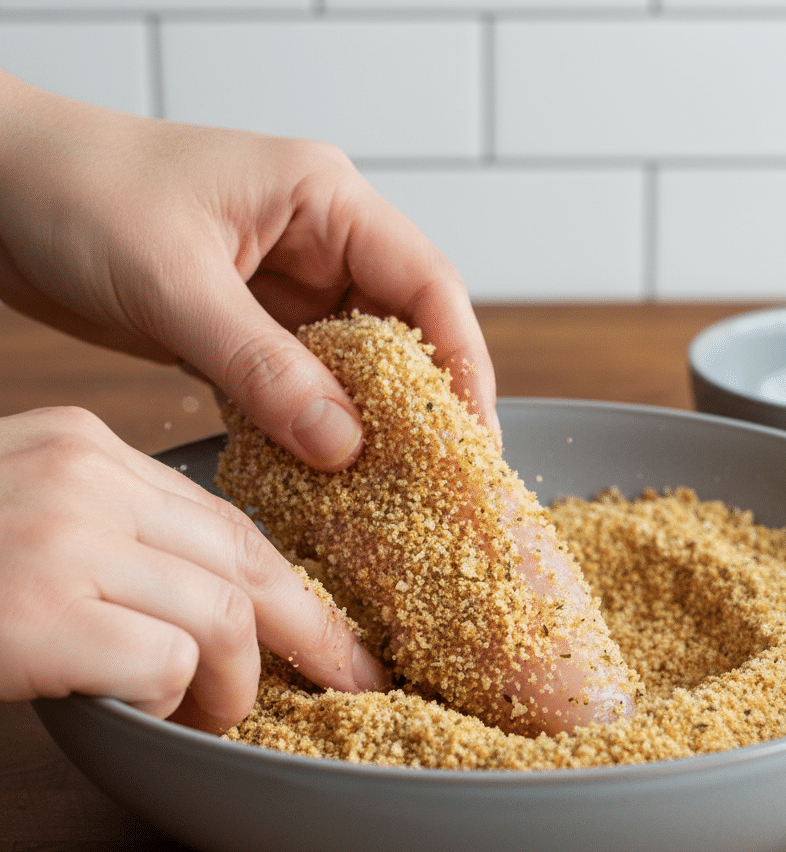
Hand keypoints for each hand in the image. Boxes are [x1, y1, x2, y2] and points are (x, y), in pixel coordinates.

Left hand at [0, 70, 497, 471]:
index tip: (474, 435)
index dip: (461, 362)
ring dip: (367, 424)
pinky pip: (302, 383)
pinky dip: (312, 426)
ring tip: (390, 488)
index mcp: (323, 199)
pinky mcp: (249, 325)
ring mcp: (283, 287)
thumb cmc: (74, 192)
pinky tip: (320, 470)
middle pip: (404, 330)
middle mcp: (318, 241)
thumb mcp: (176, 283)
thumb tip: (343, 442)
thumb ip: (262, 365)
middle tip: (441, 477)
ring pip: (353, 365)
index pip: (427, 283)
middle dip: (423, 404)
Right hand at [0, 407, 389, 730]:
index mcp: (79, 444)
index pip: (221, 515)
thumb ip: (111, 537)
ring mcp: (57, 538)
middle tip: (350, 674)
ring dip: (237, 683)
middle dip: (307, 628)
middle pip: (243, 557)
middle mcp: (78, 475)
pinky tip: (149, 717)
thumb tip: (216, 600)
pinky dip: (175, 705)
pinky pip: (167, 664)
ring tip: (219, 716)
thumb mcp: (28, 519)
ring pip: (222, 615)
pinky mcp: (36, 610)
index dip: (281, 580)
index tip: (320, 624)